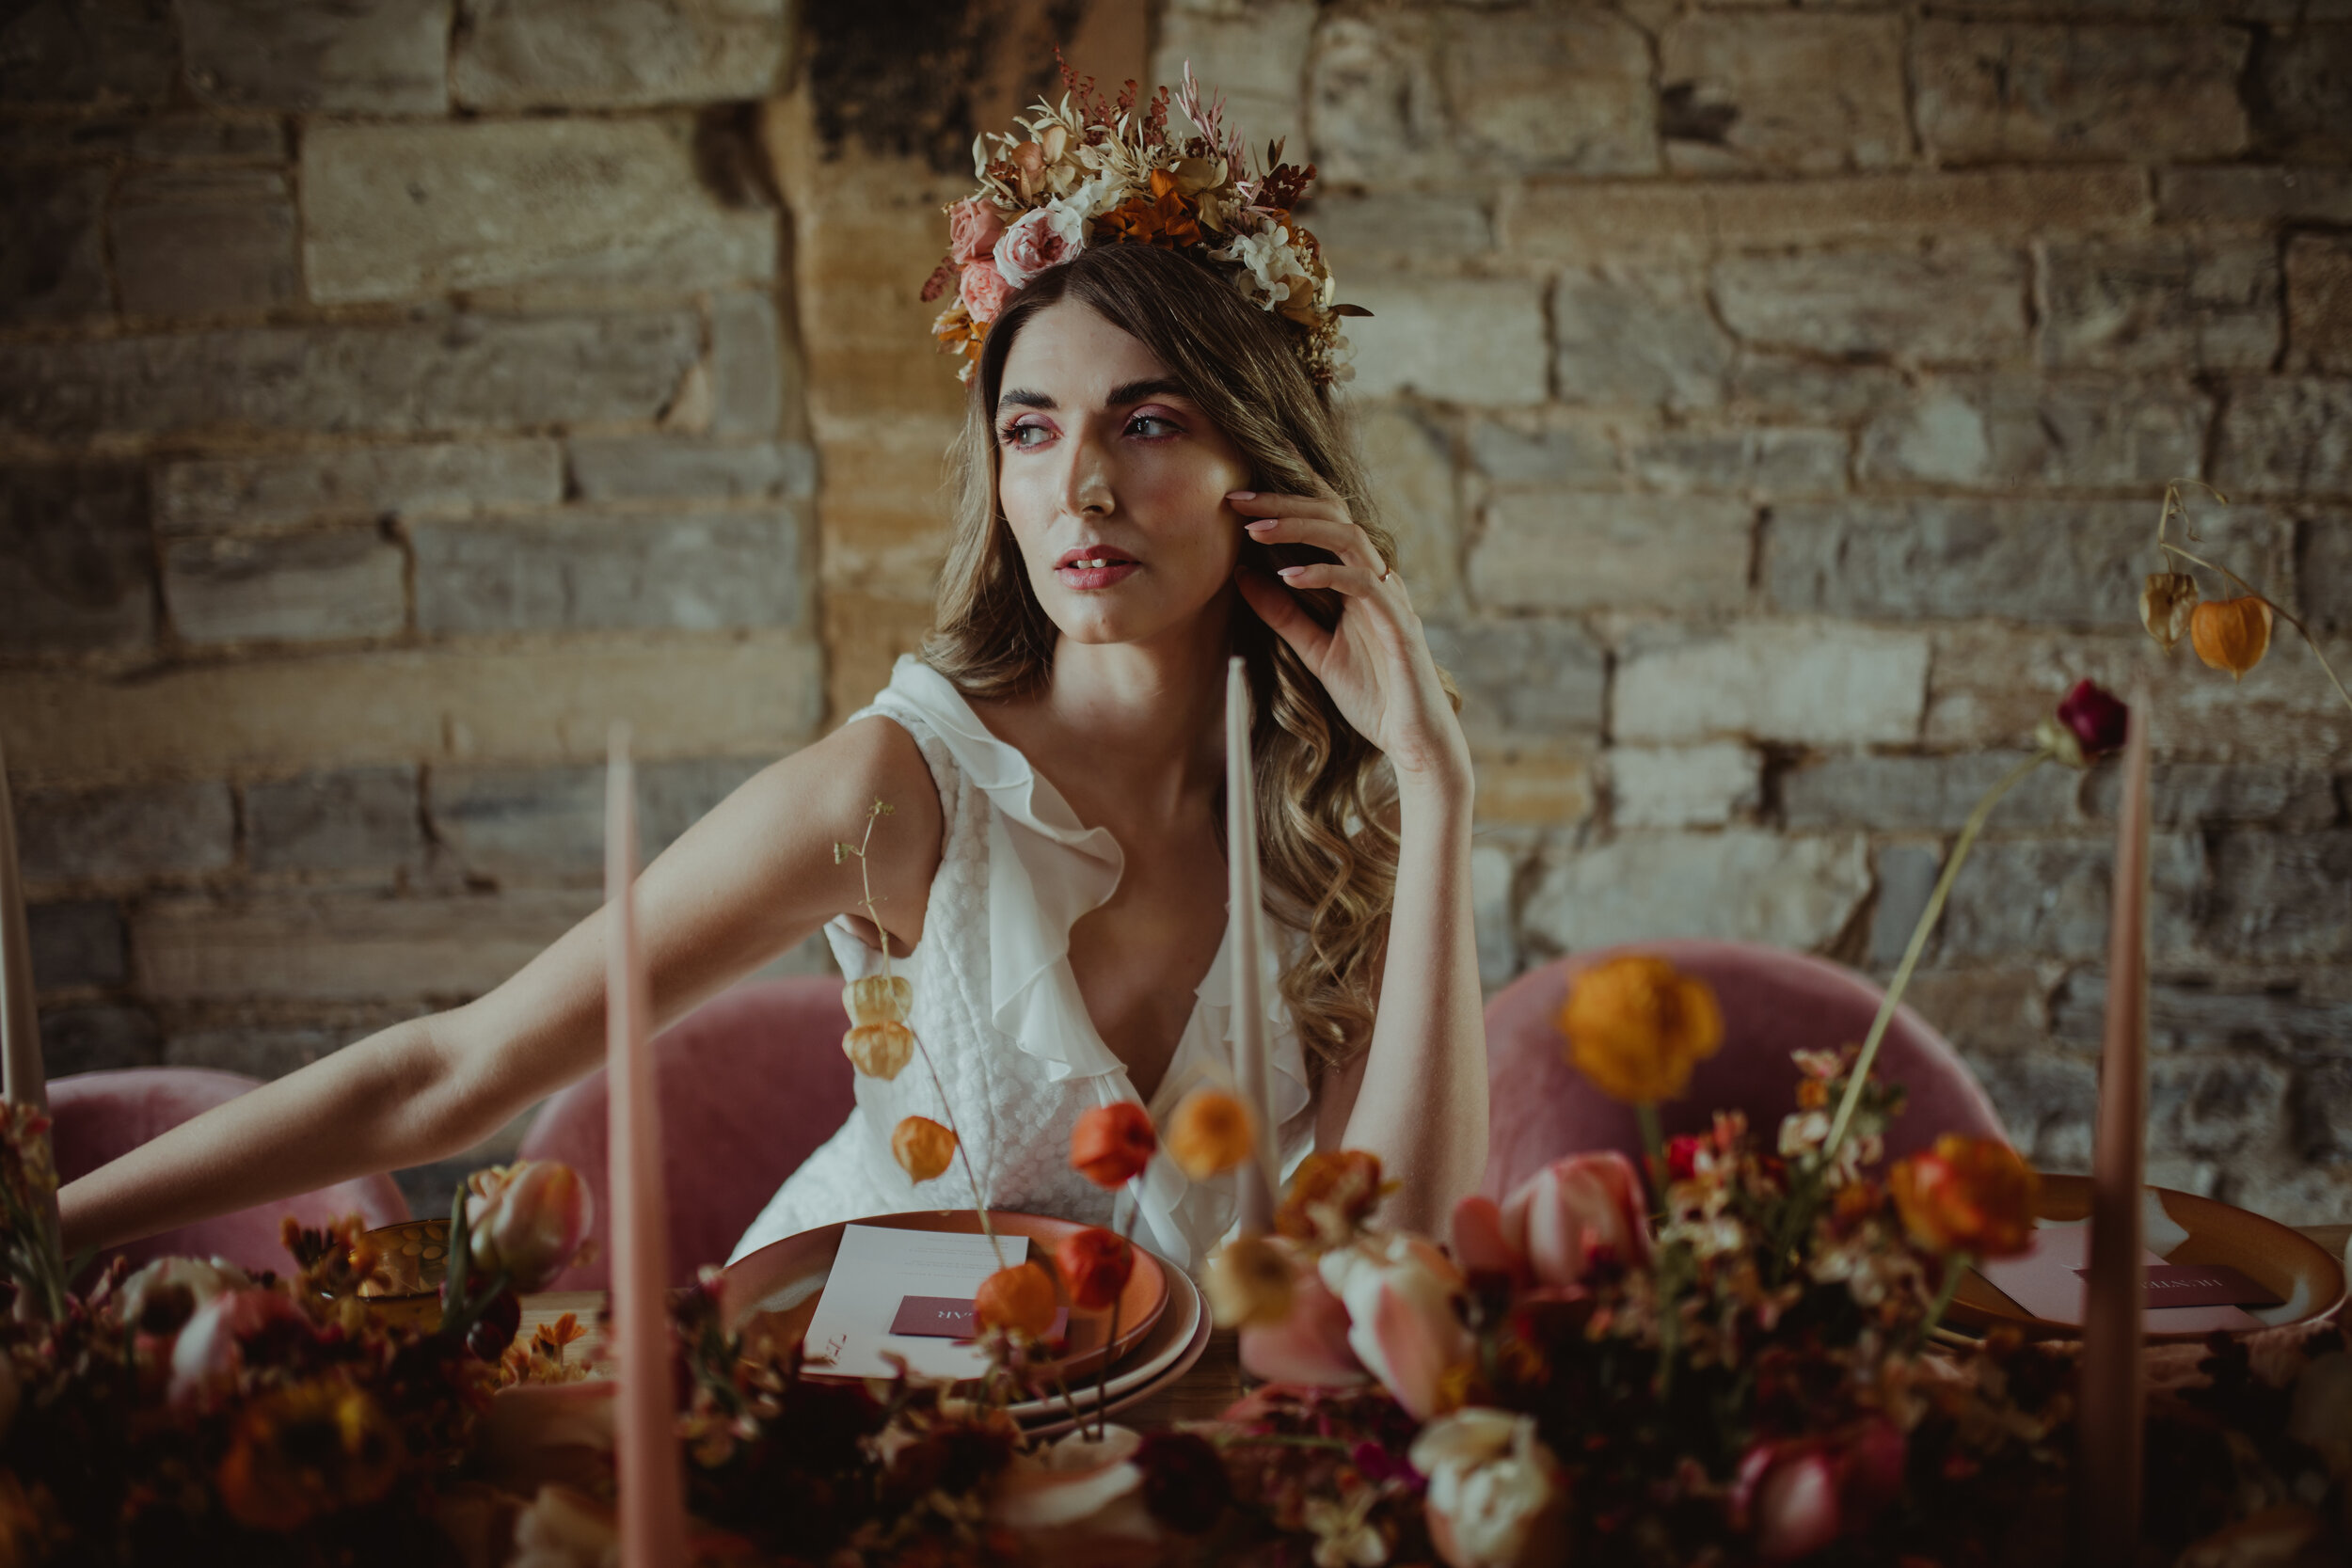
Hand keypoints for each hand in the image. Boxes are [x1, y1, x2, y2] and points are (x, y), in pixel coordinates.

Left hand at [1229, 490, 1470, 795]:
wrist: (1414, 741)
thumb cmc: (1374, 696)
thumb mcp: (1314, 650)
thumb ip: (1283, 614)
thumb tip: (1243, 575)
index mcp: (1358, 581)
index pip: (1324, 523)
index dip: (1285, 501)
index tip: (1239, 497)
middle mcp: (1377, 580)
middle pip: (1334, 517)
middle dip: (1283, 503)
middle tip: (1237, 500)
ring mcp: (1390, 599)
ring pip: (1349, 538)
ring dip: (1299, 528)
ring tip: (1256, 529)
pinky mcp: (1399, 625)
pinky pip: (1363, 584)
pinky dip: (1324, 574)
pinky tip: (1288, 576)